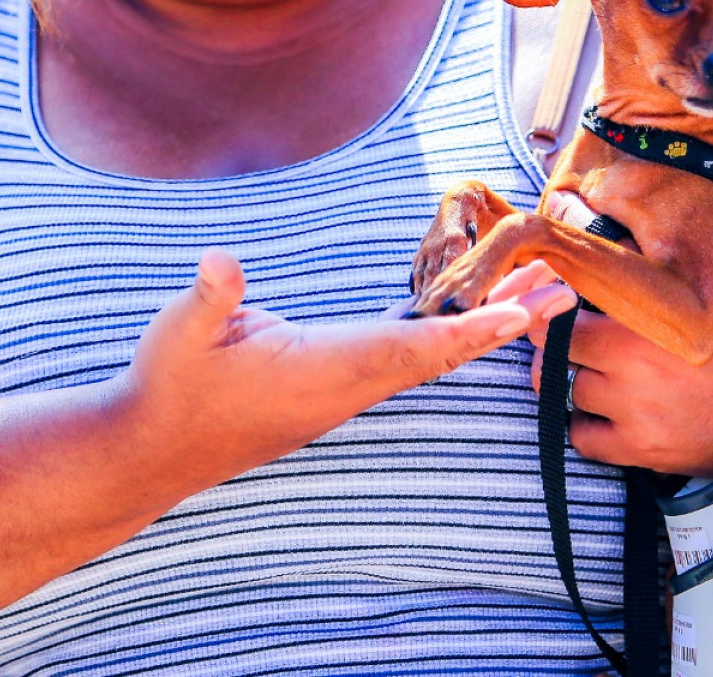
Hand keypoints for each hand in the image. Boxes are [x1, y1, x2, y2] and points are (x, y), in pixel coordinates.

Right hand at [121, 250, 576, 486]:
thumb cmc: (167, 386)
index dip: (465, 330)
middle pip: (438, 352)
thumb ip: (209, 297)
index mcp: (319, 370)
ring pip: (425, 356)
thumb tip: (220, 264)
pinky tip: (460, 316)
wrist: (151, 448)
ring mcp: (339, 390)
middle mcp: (343, 386)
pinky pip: (400, 358)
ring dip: (479, 327)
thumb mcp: (179, 333)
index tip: (519, 315)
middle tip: (561, 292)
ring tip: (531, 300)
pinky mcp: (329, 386)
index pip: (407, 347)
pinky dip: (441, 335)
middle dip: (500, 322)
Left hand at [529, 101, 712, 475]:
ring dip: (570, 372)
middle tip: (584, 313)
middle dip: (560, 324)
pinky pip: (581, 438)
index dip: (563, 280)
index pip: (569, 289)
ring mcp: (639, 416)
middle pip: (553, 339)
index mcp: (659, 313)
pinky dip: (586, 422)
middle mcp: (637, 367)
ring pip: (561, 388)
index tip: (581, 275)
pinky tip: (616, 399)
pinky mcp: (646, 456)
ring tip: (602, 353)